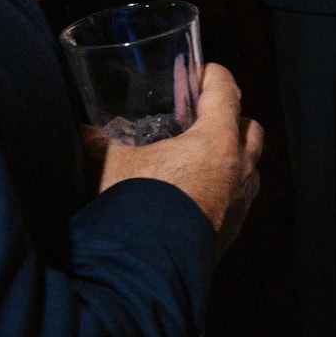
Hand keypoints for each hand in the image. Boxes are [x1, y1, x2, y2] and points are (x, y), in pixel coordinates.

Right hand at [99, 63, 264, 239]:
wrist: (146, 266)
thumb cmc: (136, 204)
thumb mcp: (112, 165)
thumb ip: (101, 142)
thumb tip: (84, 133)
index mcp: (217, 142)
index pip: (227, 94)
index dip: (216, 77)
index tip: (207, 70)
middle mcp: (240, 169)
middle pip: (250, 129)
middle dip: (232, 118)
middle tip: (205, 116)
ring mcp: (242, 201)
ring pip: (249, 166)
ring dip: (233, 155)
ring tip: (203, 155)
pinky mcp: (234, 229)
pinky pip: (239, 197)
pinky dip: (226, 186)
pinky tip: (200, 191)